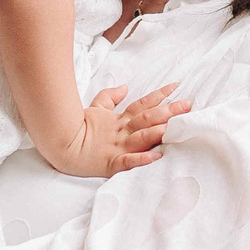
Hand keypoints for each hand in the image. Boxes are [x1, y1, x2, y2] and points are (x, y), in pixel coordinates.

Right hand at [47, 83, 189, 178]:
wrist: (60, 146)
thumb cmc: (77, 127)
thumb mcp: (95, 108)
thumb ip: (111, 97)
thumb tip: (125, 87)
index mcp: (119, 120)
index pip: (143, 104)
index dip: (160, 95)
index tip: (177, 87)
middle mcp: (122, 132)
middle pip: (149, 118)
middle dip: (170, 111)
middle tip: (189, 105)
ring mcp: (117, 147)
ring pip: (142, 136)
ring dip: (161, 131)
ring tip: (178, 127)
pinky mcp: (111, 163)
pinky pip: (129, 161)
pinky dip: (143, 158)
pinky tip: (157, 156)